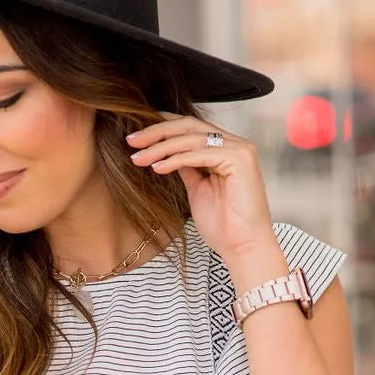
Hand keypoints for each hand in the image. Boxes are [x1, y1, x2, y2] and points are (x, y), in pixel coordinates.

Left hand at [127, 115, 276, 260]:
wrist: (242, 247)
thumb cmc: (223, 225)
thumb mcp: (197, 188)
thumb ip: (186, 166)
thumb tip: (165, 152)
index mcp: (226, 149)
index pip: (190, 128)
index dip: (162, 126)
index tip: (137, 135)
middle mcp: (235, 144)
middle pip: (189, 126)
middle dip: (157, 132)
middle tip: (132, 141)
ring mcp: (240, 149)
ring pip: (191, 138)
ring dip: (161, 147)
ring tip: (139, 158)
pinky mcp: (240, 159)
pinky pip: (199, 154)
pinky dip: (176, 160)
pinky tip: (157, 167)